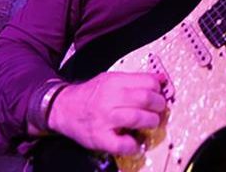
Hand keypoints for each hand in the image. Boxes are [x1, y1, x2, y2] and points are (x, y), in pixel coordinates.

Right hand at [47, 72, 166, 155]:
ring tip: (150, 123)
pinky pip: (123, 144)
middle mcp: (109, 98)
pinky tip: (135, 142)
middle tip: (158, 110)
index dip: (158, 90)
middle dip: (159, 106)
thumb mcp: (110, 79)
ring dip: (151, 122)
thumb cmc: (91, 94)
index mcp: (114, 81)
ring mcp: (104, 119)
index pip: (147, 82)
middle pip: (146, 99)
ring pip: (138, 119)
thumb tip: (162, 79)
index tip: (158, 95)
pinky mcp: (99, 138)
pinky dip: (134, 145)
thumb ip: (135, 80)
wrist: (63, 108)